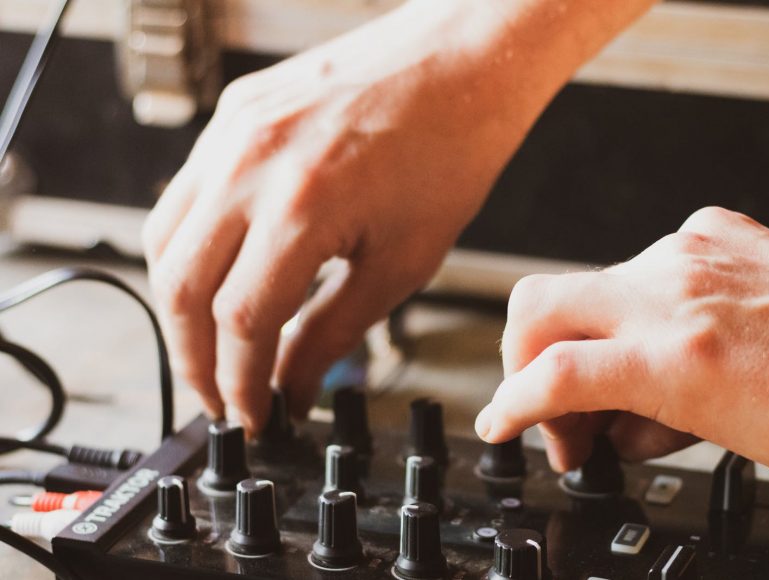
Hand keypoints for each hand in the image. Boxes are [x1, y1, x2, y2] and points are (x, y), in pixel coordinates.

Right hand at [142, 2, 547, 432]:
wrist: (459, 65)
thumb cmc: (449, 153)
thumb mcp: (401, 262)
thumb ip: (334, 333)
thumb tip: (293, 386)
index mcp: (302, 207)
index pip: (239, 323)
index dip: (240, 384)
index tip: (254, 416)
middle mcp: (251, 165)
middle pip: (181, 289)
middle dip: (195, 361)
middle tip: (221, 397)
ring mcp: (233, 133)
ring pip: (165, 241)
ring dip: (180, 308)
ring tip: (212, 348)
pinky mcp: (232, 114)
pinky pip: (184, 194)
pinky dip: (189, 248)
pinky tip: (218, 275)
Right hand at [478, 207, 768, 494]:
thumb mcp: (722, 438)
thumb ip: (641, 418)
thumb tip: (601, 419)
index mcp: (676, 353)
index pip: (549, 371)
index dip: (508, 405)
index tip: (502, 422)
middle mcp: (675, 287)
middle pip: (537, 304)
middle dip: (523, 360)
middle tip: (557, 408)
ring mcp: (697, 250)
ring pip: (593, 285)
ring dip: (592, 338)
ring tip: (636, 386)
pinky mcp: (723, 231)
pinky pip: (648, 262)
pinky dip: (642, 307)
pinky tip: (676, 340)